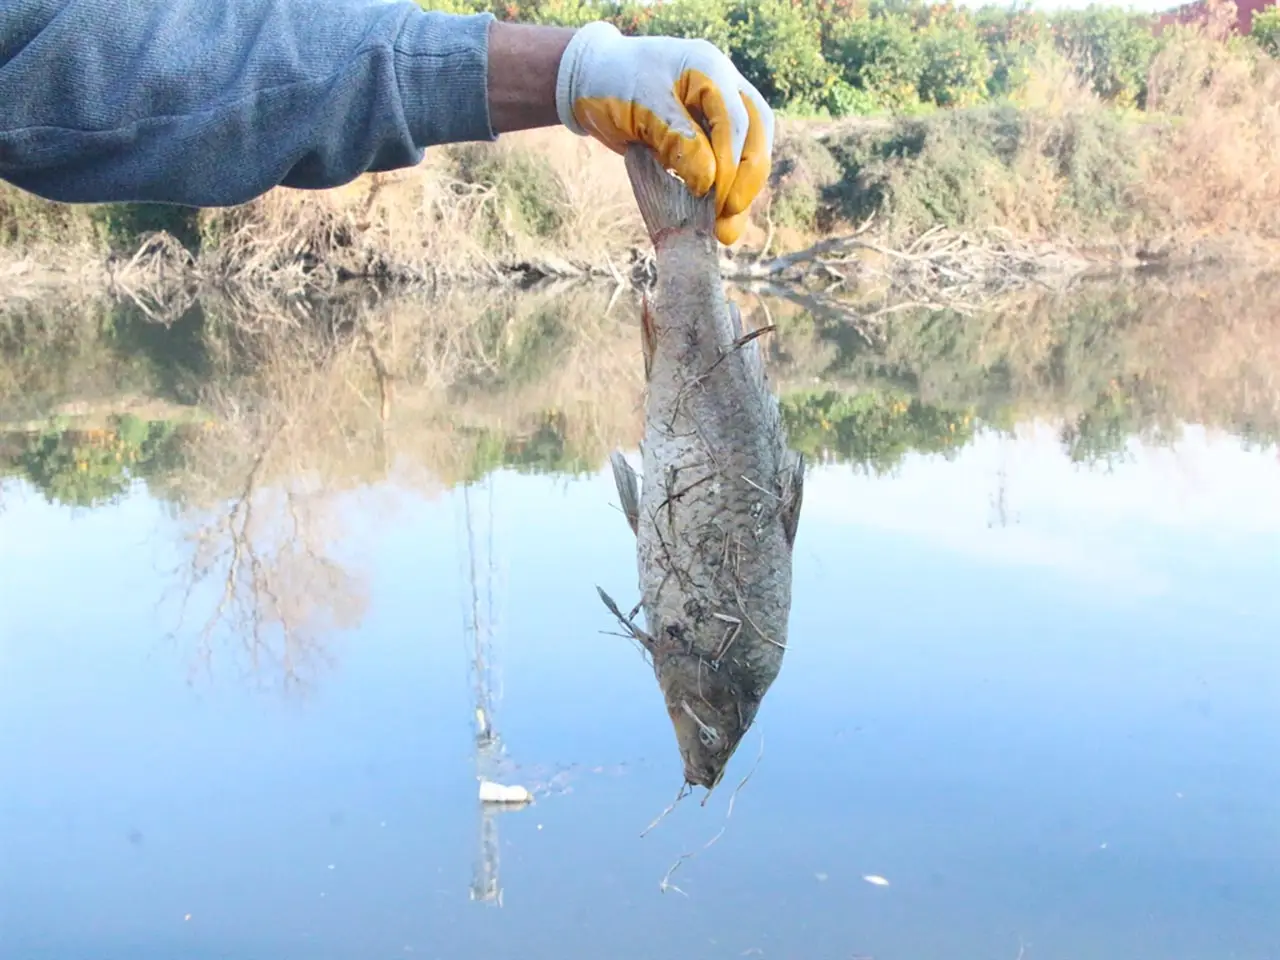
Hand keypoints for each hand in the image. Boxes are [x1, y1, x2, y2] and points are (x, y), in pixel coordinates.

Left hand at [555, 22, 773, 245]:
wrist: (593, 83)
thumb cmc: (614, 86)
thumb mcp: (643, 108)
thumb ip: (678, 141)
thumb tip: (710, 183)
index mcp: (710, 71)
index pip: (735, 122)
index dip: (731, 165)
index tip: (717, 202)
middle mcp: (725, 88)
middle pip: (756, 134)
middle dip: (748, 178)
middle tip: (729, 215)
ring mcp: (721, 112)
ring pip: (750, 151)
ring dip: (742, 192)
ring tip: (726, 231)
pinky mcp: (711, 136)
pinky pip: (731, 165)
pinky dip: (727, 193)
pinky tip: (721, 223)